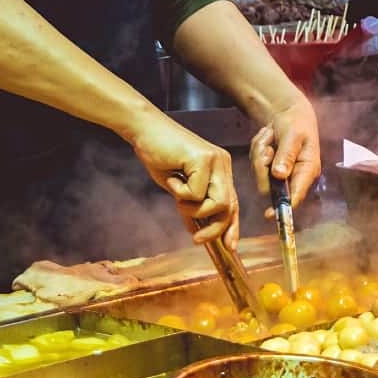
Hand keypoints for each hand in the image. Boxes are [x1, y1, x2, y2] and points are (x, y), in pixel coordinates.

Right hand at [127, 112, 239, 248]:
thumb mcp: (176, 187)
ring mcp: (216, 160)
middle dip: (215, 228)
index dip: (232, 226)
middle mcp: (223, 164)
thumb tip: (195, 231)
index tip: (229, 246)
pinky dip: (180, 192)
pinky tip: (172, 177)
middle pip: (230, 206)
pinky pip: (196, 193)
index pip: (232, 202)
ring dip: (194, 210)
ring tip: (177, 196)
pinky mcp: (204, 159)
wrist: (145, 130)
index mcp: (220, 170)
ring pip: (217, 203)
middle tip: (196, 240)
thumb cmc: (159, 156)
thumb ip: (189, 205)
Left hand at [250, 95, 321, 207]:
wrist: (289, 113)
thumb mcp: (293, 135)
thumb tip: (280, 175)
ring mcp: (280, 173)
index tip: (269, 215)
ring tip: (269, 137)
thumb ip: (287, 155)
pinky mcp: (269, 168)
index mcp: (307, 170)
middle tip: (267, 146)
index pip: (296, 195)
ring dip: (260, 153)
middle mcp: (294, 176)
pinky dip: (257, 149)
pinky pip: (255, 164)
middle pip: (270, 185)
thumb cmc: (297, 123)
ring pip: (260, 174)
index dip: (284, 207)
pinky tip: (267, 139)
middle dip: (262, 164)